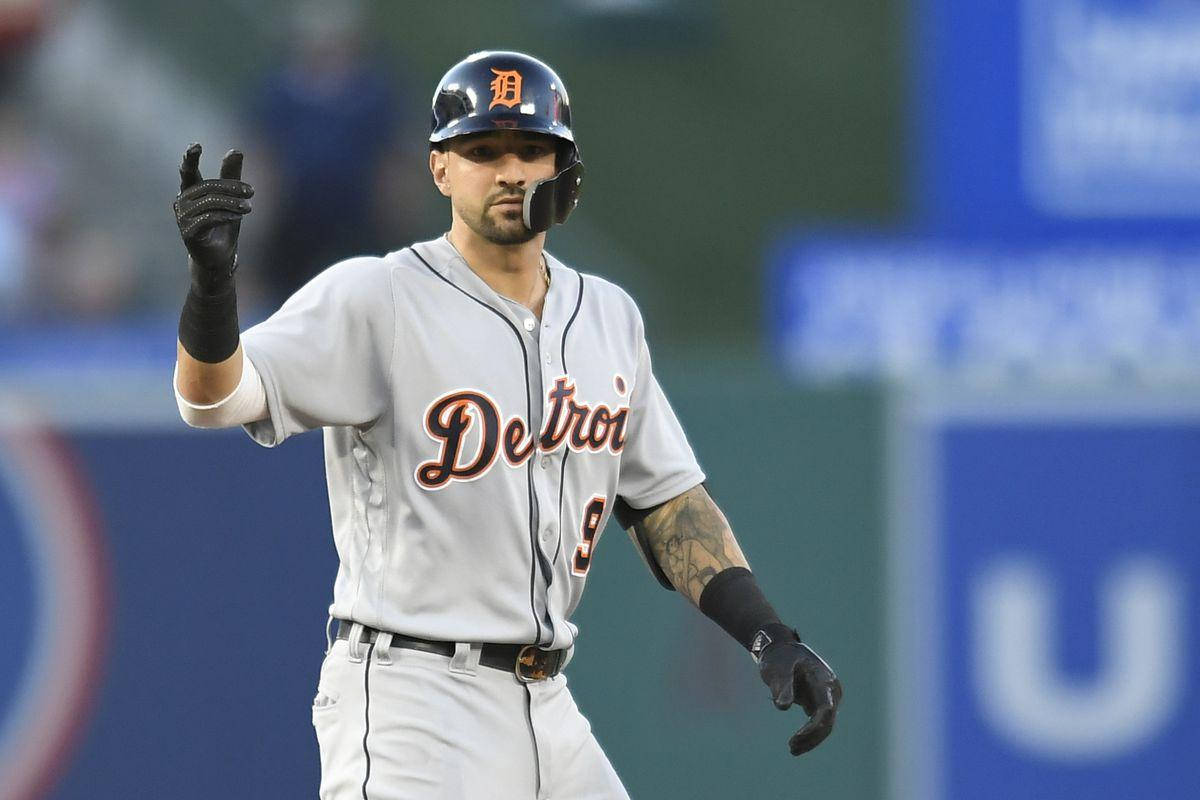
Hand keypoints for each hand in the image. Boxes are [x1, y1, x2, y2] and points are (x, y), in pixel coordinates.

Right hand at [173, 144, 253, 291]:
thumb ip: (231, 176)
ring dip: (232, 203)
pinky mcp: (188, 233)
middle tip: (251, 191)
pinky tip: (236, 217)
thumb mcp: (231, 199)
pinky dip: (225, 216)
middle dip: (231, 187)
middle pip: (207, 187)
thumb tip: (236, 150)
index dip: (190, 158)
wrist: (220, 257)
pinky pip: (208, 218)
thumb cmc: (223, 226)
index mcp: (191, 191)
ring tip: (248, 208)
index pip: (188, 172)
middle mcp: (182, 202)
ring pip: (209, 202)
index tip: (197, 146)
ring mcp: (183, 218)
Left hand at [755, 625, 842, 754]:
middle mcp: (830, 690)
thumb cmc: (779, 657)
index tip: (797, 738)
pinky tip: (796, 745)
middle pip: (828, 721)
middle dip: (812, 737)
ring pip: (825, 724)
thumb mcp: (777, 669)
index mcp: (823, 680)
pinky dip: (809, 734)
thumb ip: (781, 686)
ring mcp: (827, 696)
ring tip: (792, 749)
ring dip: (811, 739)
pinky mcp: (819, 701)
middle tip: (791, 748)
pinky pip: (818, 722)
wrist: (781, 648)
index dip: (813, 727)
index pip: (825, 709)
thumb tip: (782, 707)